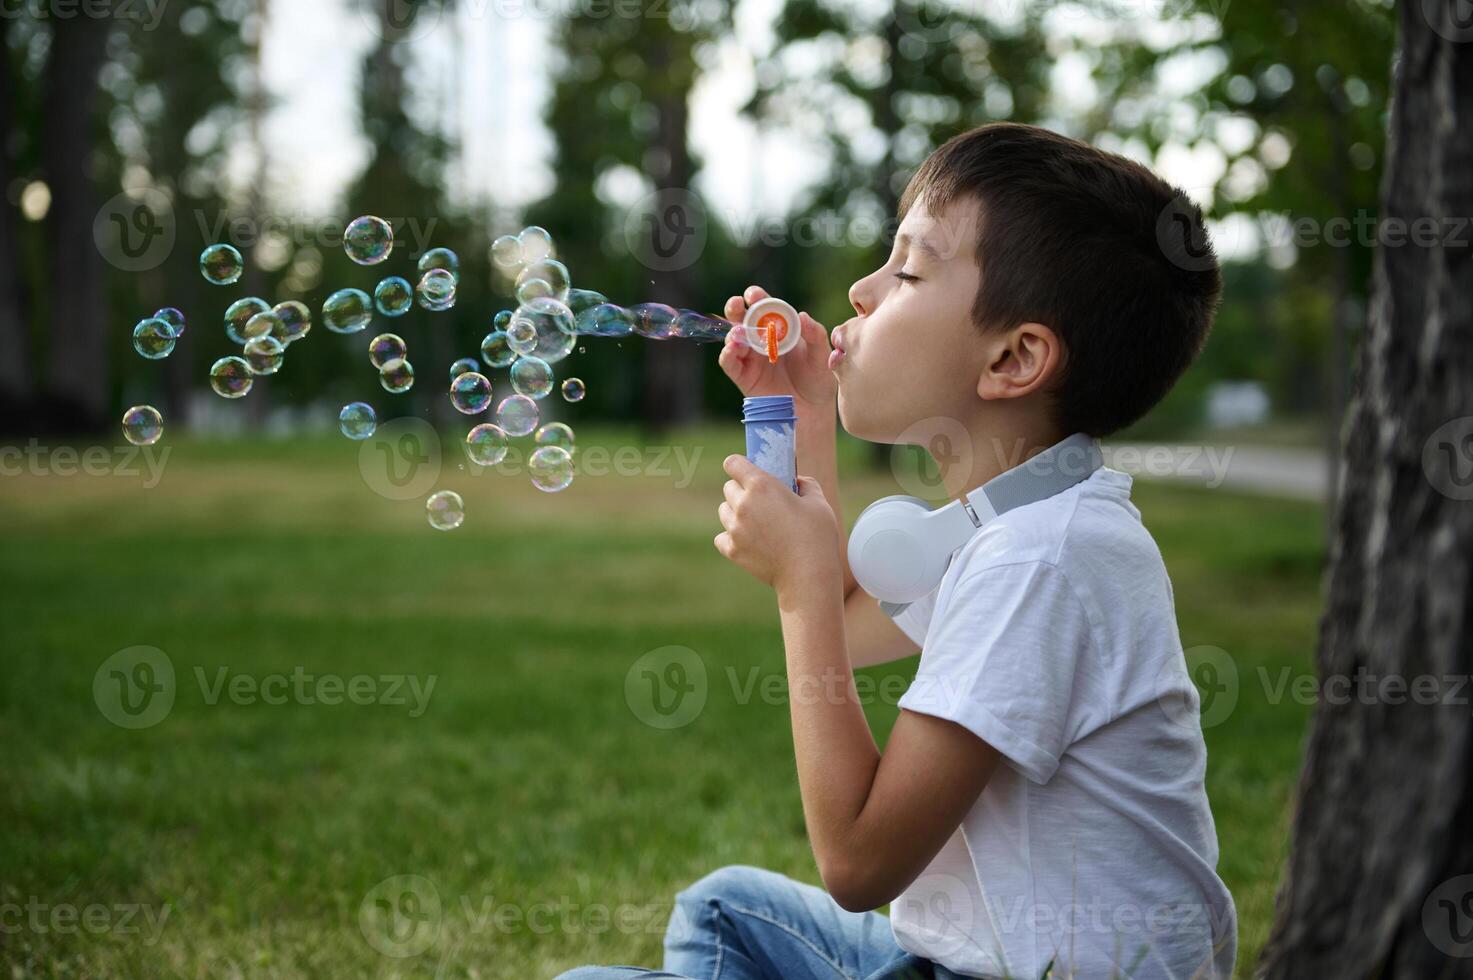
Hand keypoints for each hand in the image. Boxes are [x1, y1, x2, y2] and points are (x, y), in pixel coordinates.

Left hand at [714, 454, 841, 593]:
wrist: (808, 575)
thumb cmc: (816, 536)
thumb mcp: (818, 502)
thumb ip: (806, 485)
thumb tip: (798, 481)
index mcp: (762, 486)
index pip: (733, 463)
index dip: (739, 465)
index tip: (747, 471)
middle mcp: (743, 505)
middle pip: (728, 487)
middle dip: (741, 489)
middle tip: (759, 499)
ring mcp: (735, 529)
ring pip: (724, 511)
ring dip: (735, 512)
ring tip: (755, 521)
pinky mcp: (732, 550)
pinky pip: (721, 536)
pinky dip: (731, 537)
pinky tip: (747, 539)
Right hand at [719, 285, 835, 415]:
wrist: (812, 409)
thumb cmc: (818, 378)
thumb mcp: (821, 354)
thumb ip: (815, 334)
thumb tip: (803, 315)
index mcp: (779, 328)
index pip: (764, 306)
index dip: (757, 297)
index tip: (754, 295)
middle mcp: (761, 339)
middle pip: (741, 317)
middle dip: (735, 308)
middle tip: (737, 304)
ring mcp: (751, 357)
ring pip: (732, 337)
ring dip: (732, 332)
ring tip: (739, 333)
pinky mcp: (744, 376)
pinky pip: (729, 362)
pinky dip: (727, 353)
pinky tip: (733, 348)